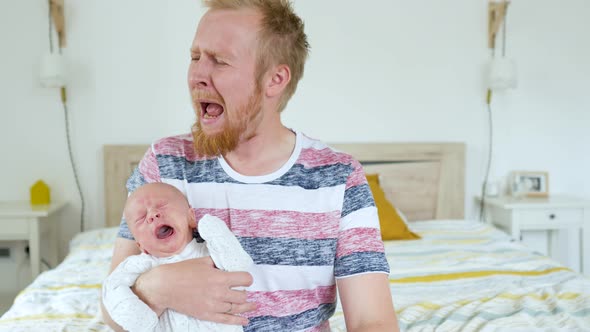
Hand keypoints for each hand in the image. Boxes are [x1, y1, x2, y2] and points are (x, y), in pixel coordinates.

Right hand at [133, 256, 254, 325]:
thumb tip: (228, 265)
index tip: (245, 279)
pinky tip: (246, 320)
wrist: (165, 286)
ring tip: (253, 306)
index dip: (247, 278)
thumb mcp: (204, 261)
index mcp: (220, 277)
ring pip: (237, 308)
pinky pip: (226, 319)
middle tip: (241, 290)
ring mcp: (213, 305)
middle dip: (244, 292)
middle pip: (242, 295)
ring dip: (246, 306)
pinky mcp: (207, 314)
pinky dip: (238, 320)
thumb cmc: (183, 271)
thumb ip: (218, 263)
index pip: (245, 279)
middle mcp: (219, 292)